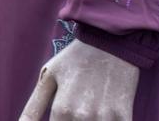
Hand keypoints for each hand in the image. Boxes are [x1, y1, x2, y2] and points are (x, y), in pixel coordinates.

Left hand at [20, 40, 137, 120]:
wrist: (110, 44)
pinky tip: (102, 111)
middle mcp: (83, 116)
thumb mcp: (49, 77)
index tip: (64, 114)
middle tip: (76, 105)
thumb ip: (34, 106)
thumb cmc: (75, 59)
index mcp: (62, 109)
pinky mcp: (125, 116)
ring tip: (87, 104)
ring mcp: (106, 117)